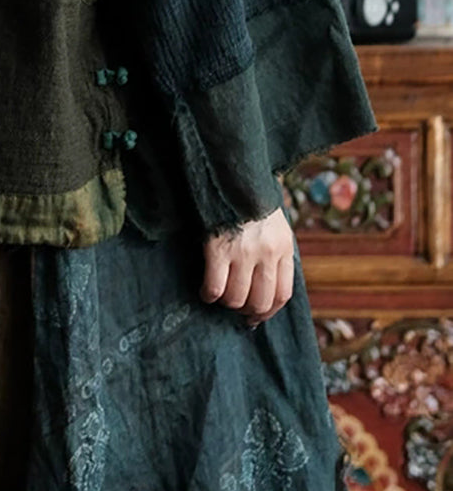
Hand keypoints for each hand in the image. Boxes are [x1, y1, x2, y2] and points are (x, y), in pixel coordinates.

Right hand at [199, 208, 294, 327]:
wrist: (231, 174)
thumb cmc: (249, 197)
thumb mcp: (274, 222)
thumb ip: (274, 249)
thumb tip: (265, 281)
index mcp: (283, 246)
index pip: (283, 293)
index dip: (269, 311)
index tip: (256, 316)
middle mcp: (267, 253)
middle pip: (260, 301)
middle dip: (247, 310)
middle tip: (236, 308)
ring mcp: (243, 252)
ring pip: (236, 298)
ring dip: (226, 302)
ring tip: (218, 295)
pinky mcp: (219, 248)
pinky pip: (215, 287)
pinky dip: (209, 294)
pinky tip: (205, 290)